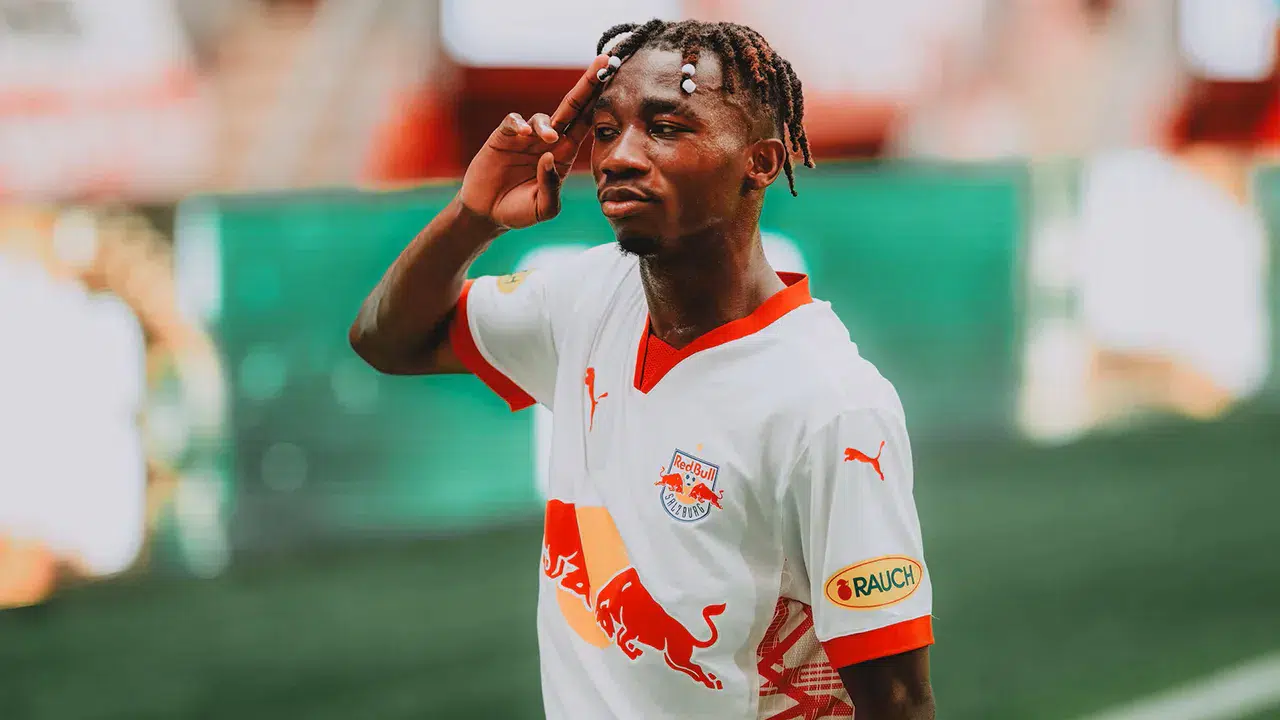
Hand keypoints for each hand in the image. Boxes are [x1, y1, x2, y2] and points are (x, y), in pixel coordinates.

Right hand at [458, 54, 610, 229]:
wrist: (487, 214)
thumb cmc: (519, 211)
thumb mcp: (544, 208)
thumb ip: (551, 187)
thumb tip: (549, 156)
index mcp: (564, 155)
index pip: (586, 124)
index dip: (600, 104)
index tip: (614, 83)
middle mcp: (548, 141)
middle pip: (572, 107)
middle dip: (588, 85)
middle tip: (604, 62)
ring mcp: (526, 137)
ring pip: (543, 117)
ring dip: (547, 124)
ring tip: (548, 139)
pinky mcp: (503, 137)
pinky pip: (514, 121)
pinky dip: (520, 123)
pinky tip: (524, 134)